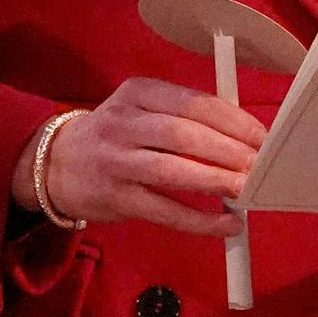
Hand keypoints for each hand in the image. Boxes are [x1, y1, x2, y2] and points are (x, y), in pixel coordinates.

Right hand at [10, 81, 262, 236]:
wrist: (56, 164)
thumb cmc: (115, 136)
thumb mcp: (141, 110)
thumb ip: (185, 117)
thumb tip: (246, 138)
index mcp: (137, 92)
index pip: (194, 103)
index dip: (233, 121)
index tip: (261, 138)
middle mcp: (123, 123)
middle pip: (184, 134)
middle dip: (229, 151)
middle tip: (261, 166)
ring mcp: (116, 161)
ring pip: (172, 171)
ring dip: (215, 181)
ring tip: (247, 190)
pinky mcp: (115, 198)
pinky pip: (164, 211)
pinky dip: (200, 220)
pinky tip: (227, 223)